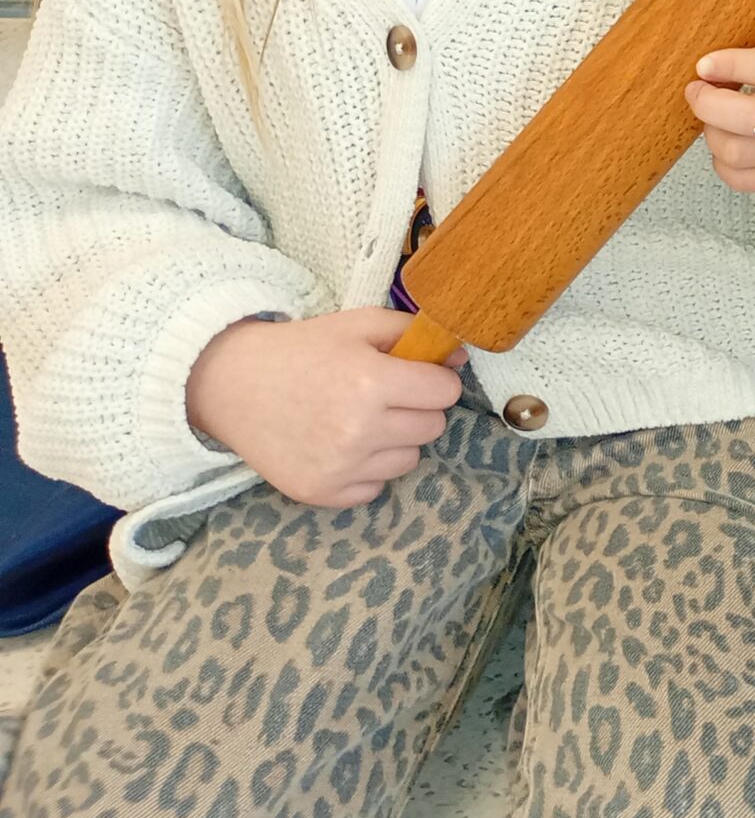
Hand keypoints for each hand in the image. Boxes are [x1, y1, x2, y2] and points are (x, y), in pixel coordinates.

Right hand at [185, 310, 462, 507]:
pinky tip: (341, 445)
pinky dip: (368, 469)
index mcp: (370, 382)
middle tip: (384, 396)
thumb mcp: (358, 325)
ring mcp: (339, 466)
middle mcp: (358, 429)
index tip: (416, 375)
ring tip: (359, 420)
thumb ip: (413, 335)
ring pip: (410, 459)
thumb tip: (459, 358)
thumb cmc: (301, 350)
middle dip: (417, 408)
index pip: (445, 392)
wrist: (231, 385)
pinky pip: (377, 486)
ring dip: (395, 441)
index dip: (435, 380)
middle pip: (432, 427)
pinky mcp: (321, 492)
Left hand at [686, 4, 754, 192]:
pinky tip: (727, 142)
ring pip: (742, 154)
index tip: (705, 62)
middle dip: (709, 104)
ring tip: (711, 115)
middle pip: (753, 118)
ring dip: (713, 135)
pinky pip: (748, 180)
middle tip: (697, 88)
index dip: (732, 65)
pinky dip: (725, 166)